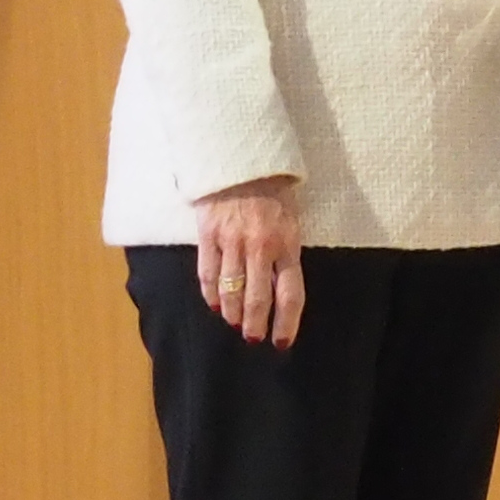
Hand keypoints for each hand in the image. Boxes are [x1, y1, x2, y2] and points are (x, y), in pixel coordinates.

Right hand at [195, 175, 304, 346]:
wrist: (242, 157)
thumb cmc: (273, 191)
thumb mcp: (291, 220)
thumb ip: (286, 253)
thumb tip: (279, 289)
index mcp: (288, 243)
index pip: (291, 293)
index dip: (286, 322)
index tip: (282, 341)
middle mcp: (260, 246)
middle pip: (258, 298)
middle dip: (256, 324)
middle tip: (253, 337)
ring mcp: (232, 241)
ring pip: (231, 290)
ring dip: (233, 313)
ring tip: (234, 322)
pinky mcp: (208, 234)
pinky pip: (208, 273)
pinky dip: (210, 294)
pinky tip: (214, 304)